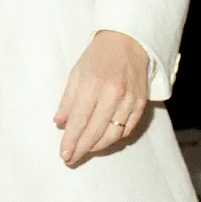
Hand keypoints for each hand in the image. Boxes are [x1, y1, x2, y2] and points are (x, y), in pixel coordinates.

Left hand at [54, 30, 148, 165]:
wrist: (127, 42)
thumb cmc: (97, 57)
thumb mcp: (76, 73)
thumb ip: (68, 100)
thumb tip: (59, 123)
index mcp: (93, 86)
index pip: (79, 121)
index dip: (71, 140)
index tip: (64, 153)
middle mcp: (113, 95)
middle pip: (96, 131)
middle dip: (82, 148)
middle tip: (70, 159)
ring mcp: (129, 101)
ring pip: (113, 135)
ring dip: (97, 147)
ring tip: (84, 151)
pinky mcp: (141, 104)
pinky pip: (128, 129)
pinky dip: (115, 139)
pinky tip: (103, 142)